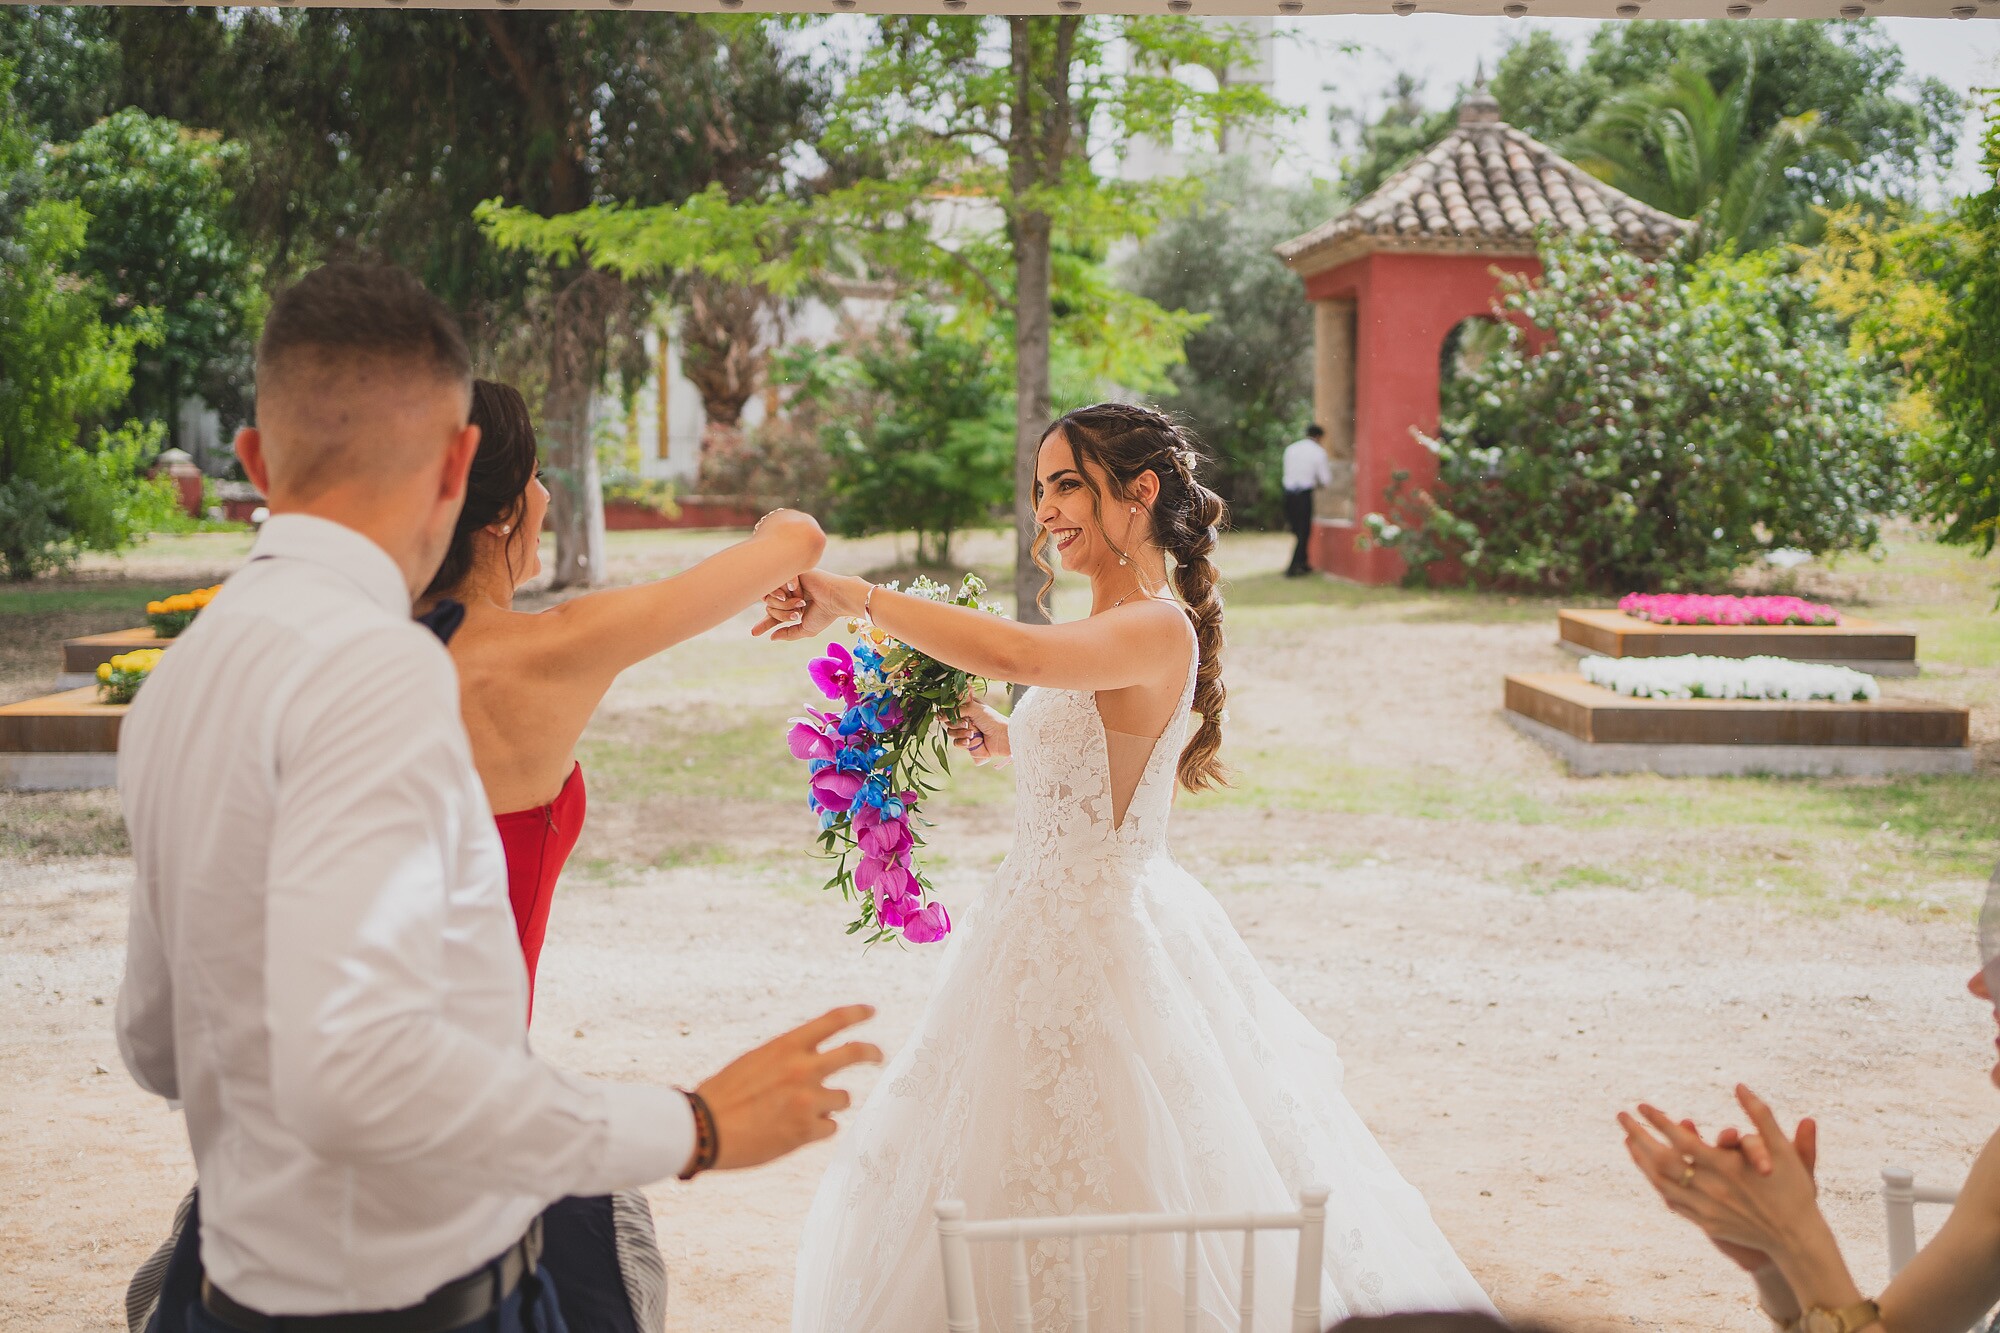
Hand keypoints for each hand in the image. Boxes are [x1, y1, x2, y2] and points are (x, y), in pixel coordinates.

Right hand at [692, 1004, 882, 1170]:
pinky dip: (817, 1130)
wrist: (704, 1129)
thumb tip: (814, 1062)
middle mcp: (802, 1068)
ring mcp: (808, 1099)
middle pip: (854, 1052)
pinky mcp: (807, 1130)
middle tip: (878, 1055)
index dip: (857, 1013)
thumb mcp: (755, 1061)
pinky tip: (791, 1132)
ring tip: (797, 1113)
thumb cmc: (723, 1096)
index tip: (871, 1011)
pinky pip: (830, 1126)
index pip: (833, 1020)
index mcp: (786, 1046)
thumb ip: (786, 1058)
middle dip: (872, 1052)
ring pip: (843, 1097)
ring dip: (829, 1104)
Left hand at [751, 570, 867, 641]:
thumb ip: (789, 633)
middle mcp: (790, 594)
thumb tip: (772, 638)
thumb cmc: (826, 614)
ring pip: (771, 596)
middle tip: (797, 614)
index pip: (774, 615)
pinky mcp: (792, 572)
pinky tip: (800, 593)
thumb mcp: (806, 629)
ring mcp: (790, 583)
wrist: (837, 598)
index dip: (764, 624)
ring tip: (801, 603)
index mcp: (793, 606)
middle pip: (770, 607)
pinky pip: (778, 582)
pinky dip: (787, 590)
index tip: (754, 633)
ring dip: (784, 604)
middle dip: (781, 614)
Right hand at [944, 691, 1009, 762]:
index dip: (947, 711)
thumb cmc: (992, 720)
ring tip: (972, 734)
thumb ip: (957, 709)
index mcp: (968, 707)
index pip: (951, 707)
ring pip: (951, 732)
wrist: (1003, 738)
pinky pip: (956, 743)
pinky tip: (970, 742)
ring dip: (960, 733)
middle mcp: (966, 718)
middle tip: (966, 723)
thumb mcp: (974, 708)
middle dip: (956, 723)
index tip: (944, 714)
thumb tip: (939, 715)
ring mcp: (966, 731)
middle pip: (949, 720)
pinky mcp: (968, 743)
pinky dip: (961, 742)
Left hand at [1620, 1086, 1831, 1277]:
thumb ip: (1760, 1115)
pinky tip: (1650, 1171)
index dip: (1658, 1120)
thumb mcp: (1783, 1149)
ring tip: (1628, 1140)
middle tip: (1621, 1116)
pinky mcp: (1705, 1223)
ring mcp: (1705, 1208)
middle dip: (1638, 1135)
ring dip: (1641, 1159)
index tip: (1641, 1105)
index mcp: (1727, 1166)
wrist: (1797, 1238)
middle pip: (1661, 1159)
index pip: (1680, 1138)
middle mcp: (1711, 1188)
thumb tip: (1740, 1086)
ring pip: (1661, 1182)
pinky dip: (1656, 1183)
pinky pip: (1672, 1201)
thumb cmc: (1793, 1189)